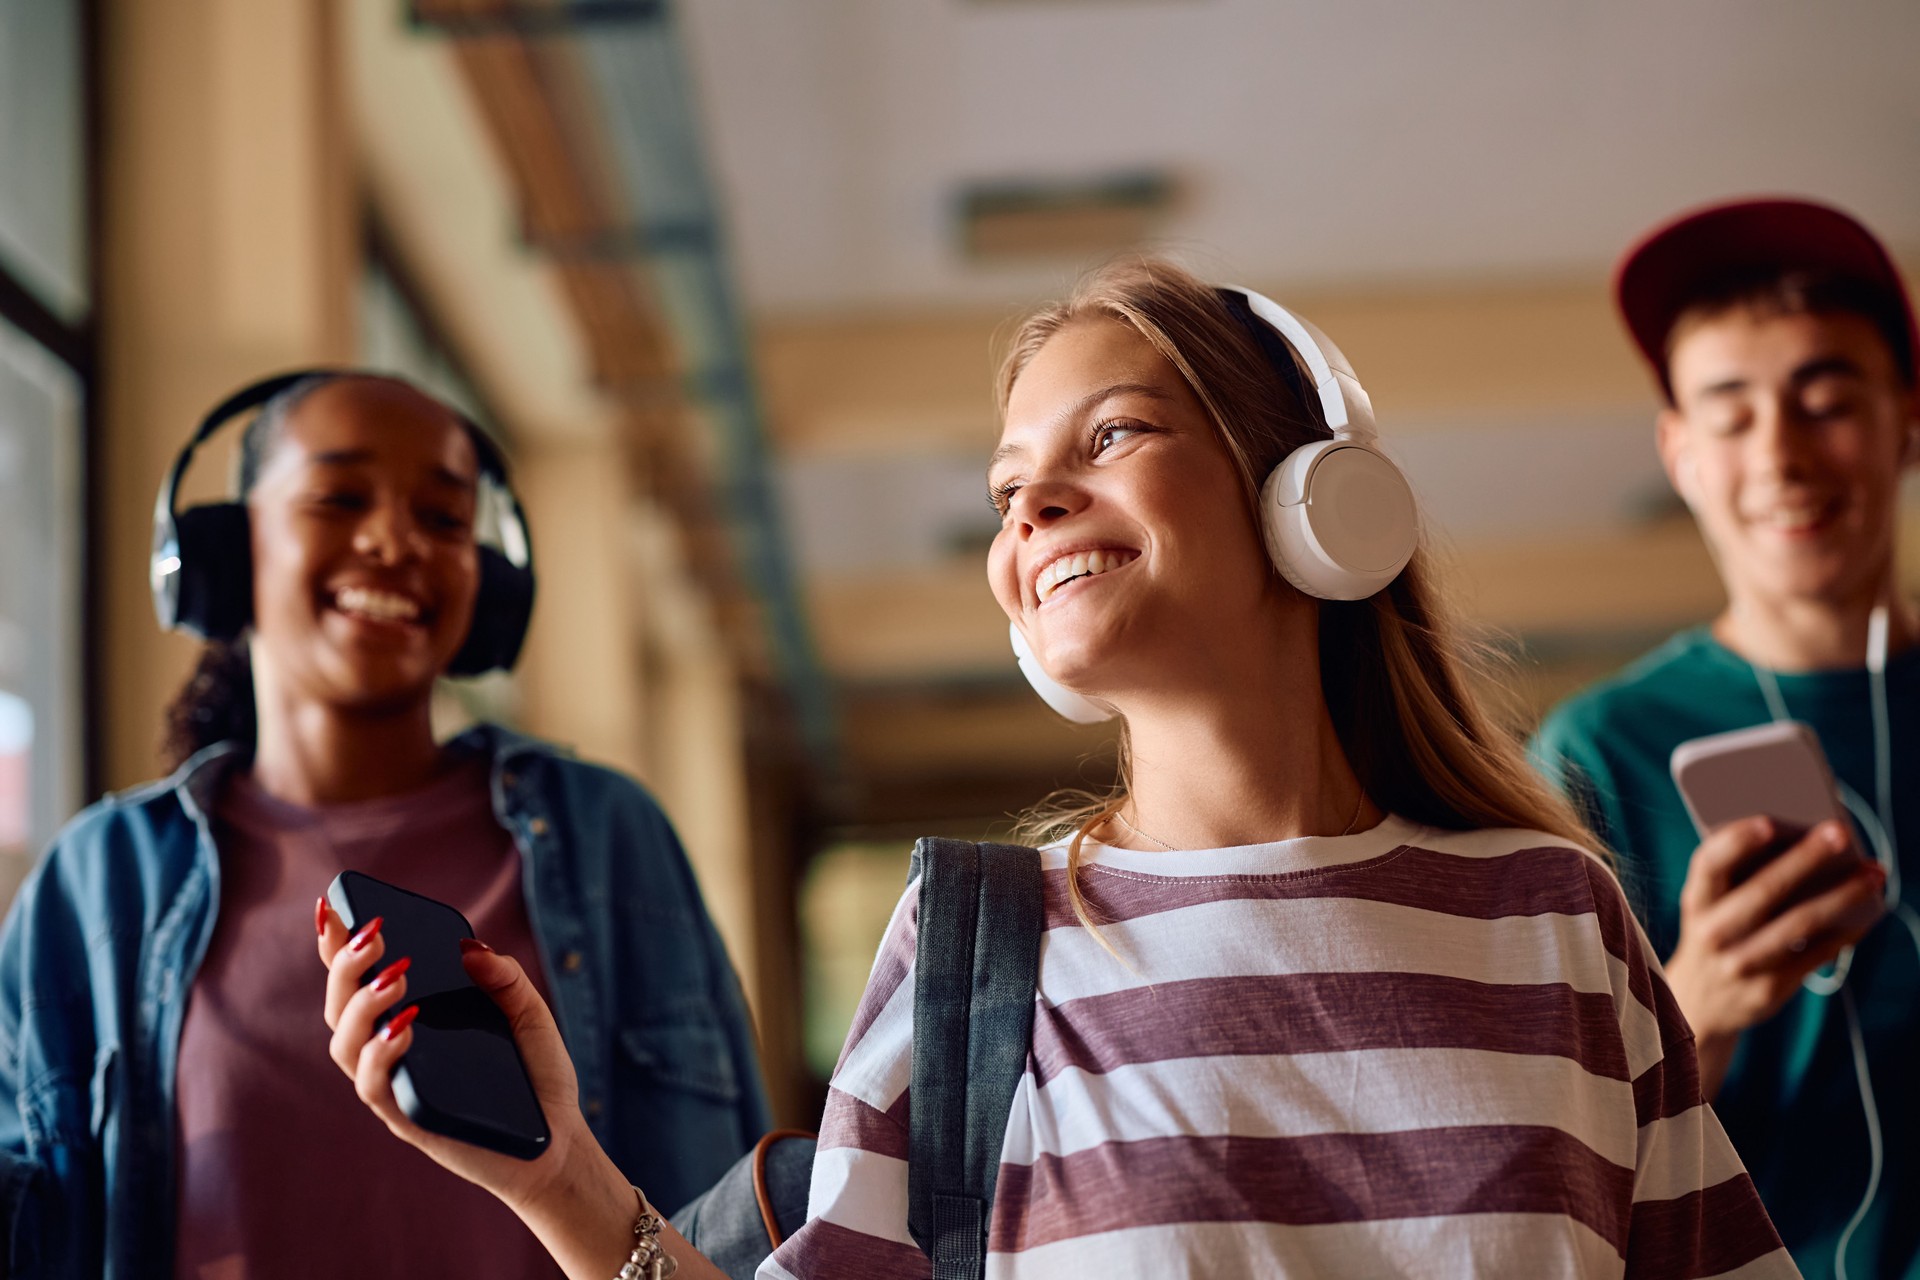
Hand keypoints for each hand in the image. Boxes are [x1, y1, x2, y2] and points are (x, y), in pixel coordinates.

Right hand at [318, 905, 592, 1207]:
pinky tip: (404, 1028)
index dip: (336, 945)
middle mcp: (389, 1050)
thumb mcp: (529, 1013)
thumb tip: (470, 947)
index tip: (332, 905)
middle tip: (374, 935)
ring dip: (362, 1007)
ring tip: (396, 978)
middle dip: (346, 966)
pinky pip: (375, 1088)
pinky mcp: (408, 1120)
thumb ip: (505, 977)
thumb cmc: (535, 1075)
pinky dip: (381, 1055)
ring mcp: (395, 1085)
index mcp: (408, 1017)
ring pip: (345, 1046)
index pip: (360, 978)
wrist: (556, 1139)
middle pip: (340, 1006)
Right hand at [1664, 817, 1884, 1097]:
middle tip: (1841, 832)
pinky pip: (1816, 953)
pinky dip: (1847, 930)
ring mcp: (1740, 963)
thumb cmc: (1716, 931)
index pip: (1709, 864)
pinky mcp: (1769, 988)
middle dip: (1806, 858)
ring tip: (1873, 873)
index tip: (1769, 821)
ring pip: (1799, 923)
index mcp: (1695, 901)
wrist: (1697, 1002)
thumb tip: (1803, 841)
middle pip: (1765, 891)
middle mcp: (1713, 932)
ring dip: (1842, 895)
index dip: (1736, 842)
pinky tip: (1869, 910)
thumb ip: (1738, 876)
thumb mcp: (1709, 905)